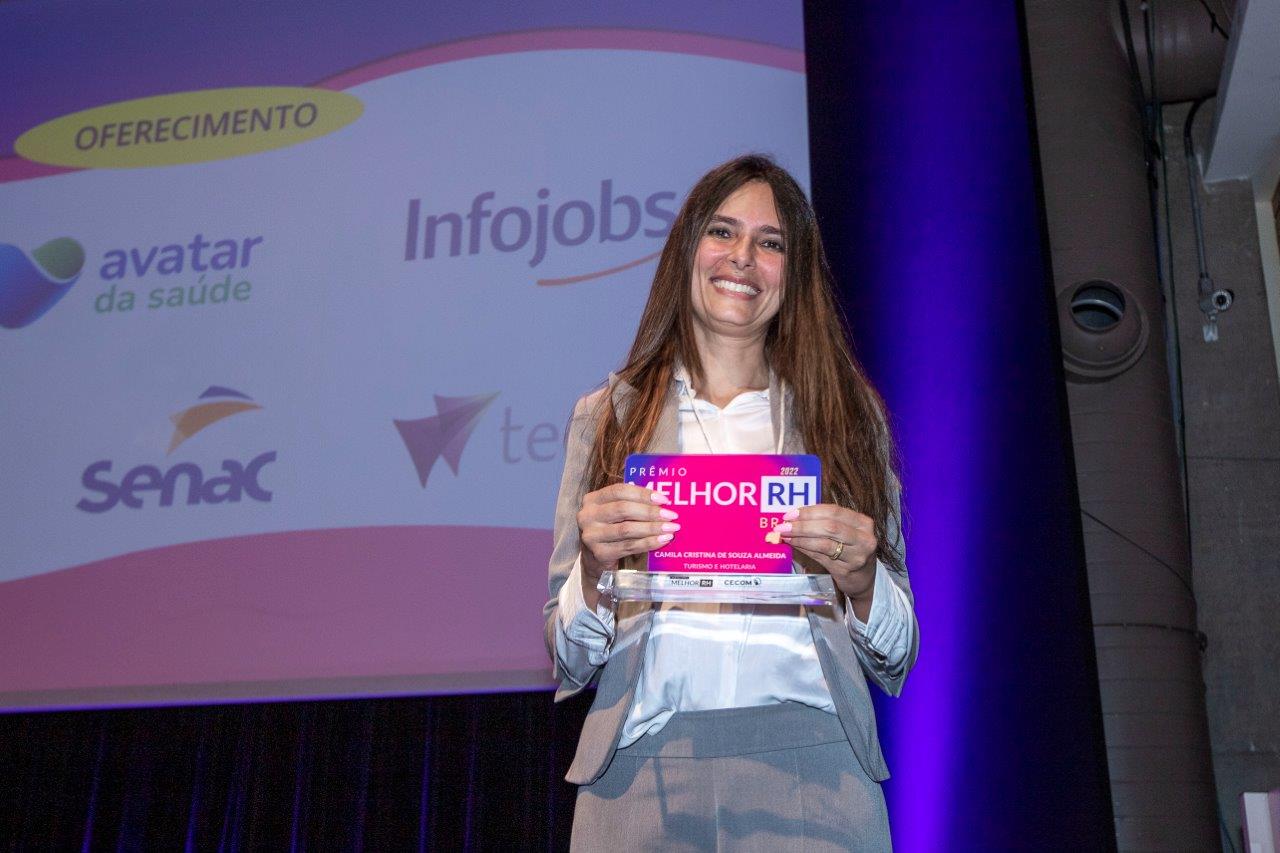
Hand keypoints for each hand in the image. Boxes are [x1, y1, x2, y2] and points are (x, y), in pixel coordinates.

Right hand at [577, 484, 678, 606]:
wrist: (594, 560)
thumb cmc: (610, 529)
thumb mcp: (614, 513)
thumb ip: (632, 503)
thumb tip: (662, 501)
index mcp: (592, 499)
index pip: (619, 491)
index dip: (643, 494)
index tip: (664, 499)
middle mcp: (587, 516)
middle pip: (623, 509)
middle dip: (651, 512)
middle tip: (671, 516)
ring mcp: (591, 536)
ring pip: (627, 529)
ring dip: (652, 528)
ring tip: (671, 529)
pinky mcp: (599, 553)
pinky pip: (629, 546)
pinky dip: (648, 543)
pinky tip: (662, 540)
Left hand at [777, 504, 877, 610]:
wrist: (864, 579)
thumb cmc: (851, 549)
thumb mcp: (846, 532)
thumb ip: (825, 522)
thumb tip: (794, 516)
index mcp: (863, 523)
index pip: (834, 511)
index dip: (810, 511)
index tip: (790, 514)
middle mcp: (864, 539)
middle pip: (829, 527)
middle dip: (803, 525)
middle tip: (783, 526)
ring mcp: (856, 556)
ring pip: (824, 543)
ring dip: (800, 538)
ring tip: (785, 535)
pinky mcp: (846, 570)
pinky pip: (820, 557)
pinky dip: (804, 549)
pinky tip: (794, 544)